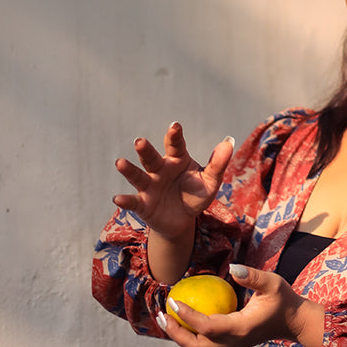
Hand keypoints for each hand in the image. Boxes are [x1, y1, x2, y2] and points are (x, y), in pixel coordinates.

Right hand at [112, 122, 233, 241]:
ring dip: (129, 169)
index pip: (175, 145)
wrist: (183, 220)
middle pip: (151, 158)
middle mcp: (160, 169)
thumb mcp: (210, 181)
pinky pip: (133, 201)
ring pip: (138, 175)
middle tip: (140, 142)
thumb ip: (218, 163)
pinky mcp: (143, 204)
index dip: (174, 136)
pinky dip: (125, 200)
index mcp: (177, 160)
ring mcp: (149, 186)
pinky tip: (117, 198)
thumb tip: (229, 142)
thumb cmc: (196, 194)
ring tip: (120, 162)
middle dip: (145, 150)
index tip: (175, 126)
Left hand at [157, 265, 325, 346]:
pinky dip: (190, 334)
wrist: (294, 322)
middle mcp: (233, 342)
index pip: (207, 326)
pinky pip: (205, 343)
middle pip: (196, 346)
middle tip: (161, 314)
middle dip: (175, 333)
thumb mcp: (273, 283)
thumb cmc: (284, 300)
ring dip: (179, 336)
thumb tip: (232, 267)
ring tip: (166, 318)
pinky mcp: (231, 344)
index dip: (187, 316)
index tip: (173, 300)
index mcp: (241, 329)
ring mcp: (232, 346)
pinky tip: (183, 318)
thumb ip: (253, 276)